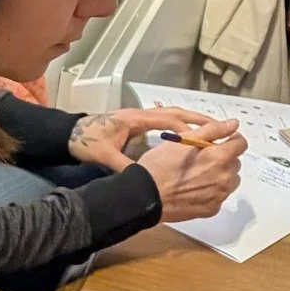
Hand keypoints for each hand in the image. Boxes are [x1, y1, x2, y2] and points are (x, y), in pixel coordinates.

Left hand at [67, 106, 218, 171]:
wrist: (70, 133)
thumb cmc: (86, 141)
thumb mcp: (103, 156)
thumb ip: (123, 166)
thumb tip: (142, 178)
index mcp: (134, 118)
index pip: (166, 120)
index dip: (186, 129)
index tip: (202, 139)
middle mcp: (141, 114)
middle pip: (175, 112)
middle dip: (198, 119)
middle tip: (220, 127)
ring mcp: (141, 116)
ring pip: (173, 114)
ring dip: (192, 120)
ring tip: (213, 129)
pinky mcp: (140, 122)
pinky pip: (167, 121)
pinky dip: (182, 126)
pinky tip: (192, 136)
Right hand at [137, 121, 245, 220]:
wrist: (145, 195)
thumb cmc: (160, 165)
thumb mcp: (183, 139)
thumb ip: (213, 130)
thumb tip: (234, 124)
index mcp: (220, 157)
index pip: (241, 144)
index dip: (231, 140)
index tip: (220, 141)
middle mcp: (224, 177)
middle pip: (235, 163)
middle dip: (223, 158)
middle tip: (202, 158)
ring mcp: (219, 195)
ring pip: (230, 180)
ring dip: (221, 175)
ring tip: (198, 174)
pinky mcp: (212, 209)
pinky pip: (220, 196)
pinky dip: (212, 191)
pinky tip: (194, 189)